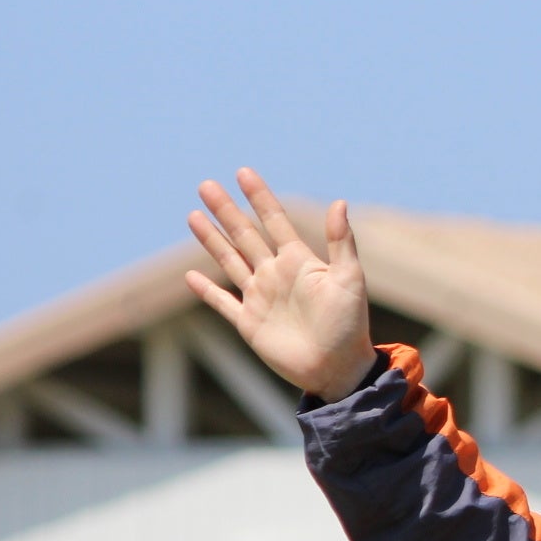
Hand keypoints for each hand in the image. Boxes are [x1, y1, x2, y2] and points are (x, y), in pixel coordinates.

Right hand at [184, 168, 375, 402]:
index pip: (274, 221)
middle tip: (207, 185)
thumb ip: (341, 242)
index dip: (259, 197)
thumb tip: (339, 202)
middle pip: (244, 235)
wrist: (338, 368)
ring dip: (212, 239)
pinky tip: (190, 275)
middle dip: (226, 210)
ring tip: (193, 215)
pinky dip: (206, 290)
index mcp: (299, 261)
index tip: (243, 173)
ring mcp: (260, 298)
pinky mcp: (248, 323)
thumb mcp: (349, 279)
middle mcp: (276, 275)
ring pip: (229, 261)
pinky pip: (223, 302)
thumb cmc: (350, 324)